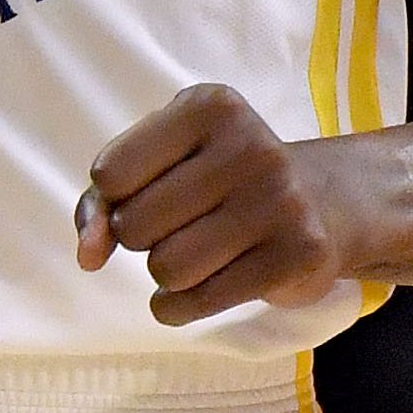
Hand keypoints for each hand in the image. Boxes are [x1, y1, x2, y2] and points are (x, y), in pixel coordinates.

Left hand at [79, 84, 371, 326]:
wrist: (324, 202)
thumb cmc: (217, 177)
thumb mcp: (158, 161)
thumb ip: (101, 199)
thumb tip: (88, 255)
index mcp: (208, 106)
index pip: (110, 174)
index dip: (114, 196)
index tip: (146, 191)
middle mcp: (250, 146)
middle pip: (136, 225)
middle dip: (141, 236)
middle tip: (178, 225)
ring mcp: (281, 201)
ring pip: (166, 269)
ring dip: (164, 274)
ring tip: (195, 252)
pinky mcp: (299, 255)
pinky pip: (200, 301)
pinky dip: (179, 306)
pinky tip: (197, 289)